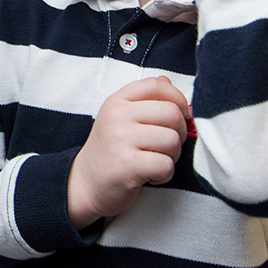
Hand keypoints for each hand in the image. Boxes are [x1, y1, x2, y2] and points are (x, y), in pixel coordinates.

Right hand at [67, 76, 190, 228]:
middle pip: (172, 113)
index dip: (178, 99)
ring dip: (172, 156)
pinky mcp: (128, 165)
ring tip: (156, 160)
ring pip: (172, 140)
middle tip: (166, 146)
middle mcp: (117, 116)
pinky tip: (150, 176)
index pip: (157, 86)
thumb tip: (170, 83)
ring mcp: (121, 139)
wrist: (85, 184)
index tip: (182, 115)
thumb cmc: (110, 150)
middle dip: (180, 132)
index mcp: (117, 101)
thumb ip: (144, 99)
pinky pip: (166, 165)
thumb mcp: (119, 118)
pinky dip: (164, 175)